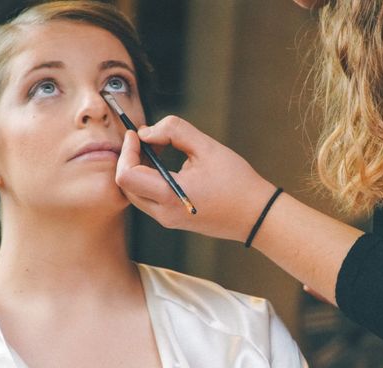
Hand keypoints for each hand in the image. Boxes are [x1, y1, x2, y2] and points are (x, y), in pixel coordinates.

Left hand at [116, 115, 276, 241]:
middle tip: (147, 140)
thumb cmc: (237, 182)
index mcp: (170, 196)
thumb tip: (147, 132)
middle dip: (129, 159)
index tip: (137, 134)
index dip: (126, 151)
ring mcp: (169, 220)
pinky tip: (167, 166)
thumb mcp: (208, 148)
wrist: (257, 215)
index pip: (126, 175)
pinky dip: (149, 181)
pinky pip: (149, 200)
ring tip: (158, 151)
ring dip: (138, 170)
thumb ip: (174, 131)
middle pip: (125, 186)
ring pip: (136, 194)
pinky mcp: (175, 221)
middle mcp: (164, 214)